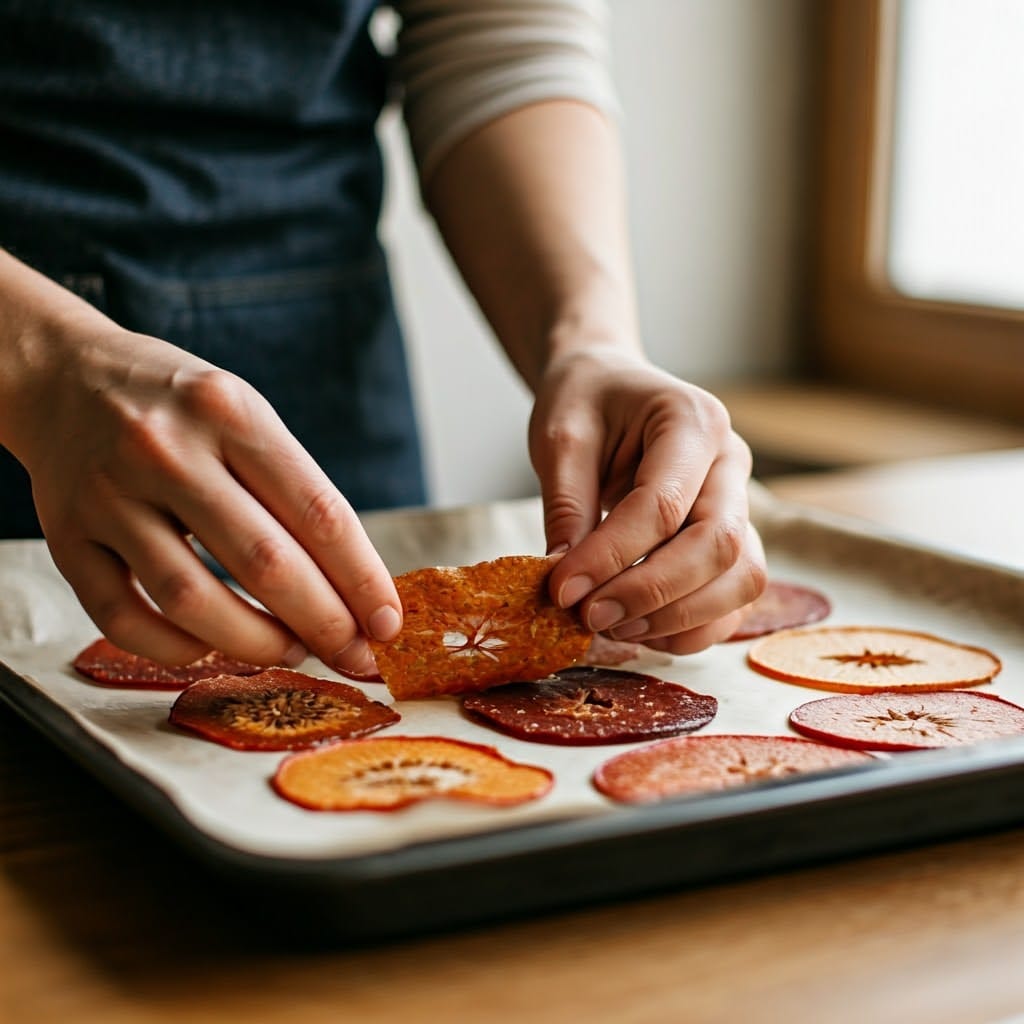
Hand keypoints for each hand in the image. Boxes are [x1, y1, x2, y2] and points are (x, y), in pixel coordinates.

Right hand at [13, 322, 399, 673]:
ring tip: (292, 652)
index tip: (389, 624)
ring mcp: (110, 495)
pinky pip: (123, 617)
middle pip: (265, 563)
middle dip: (325, 624)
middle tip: (354, 657)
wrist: (64, 376)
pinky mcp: (66, 536)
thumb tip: (351, 587)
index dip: (363, 580)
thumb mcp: (245, 414)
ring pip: (192, 599)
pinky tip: (211, 648)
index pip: (318, 512)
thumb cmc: (179, 406)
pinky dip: (175, 650)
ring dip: (256, 643)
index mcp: (231, 413)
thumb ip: (292, 490)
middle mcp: (167, 450)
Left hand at [529, 348, 765, 653]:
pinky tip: (641, 630)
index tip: (562, 590)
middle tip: (589, 616)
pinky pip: (734, 595)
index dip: (612, 556)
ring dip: (678, 617)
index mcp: (692, 421)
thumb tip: (568, 585)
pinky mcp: (734, 537)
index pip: (662, 504)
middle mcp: (731, 461)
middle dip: (651, 593)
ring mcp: (741, 501)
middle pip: (717, 545)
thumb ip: (566, 506)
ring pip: (741, 578)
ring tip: (613, 628)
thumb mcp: (561, 438)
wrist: (609, 386)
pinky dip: (694, 626)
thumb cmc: (587, 402)